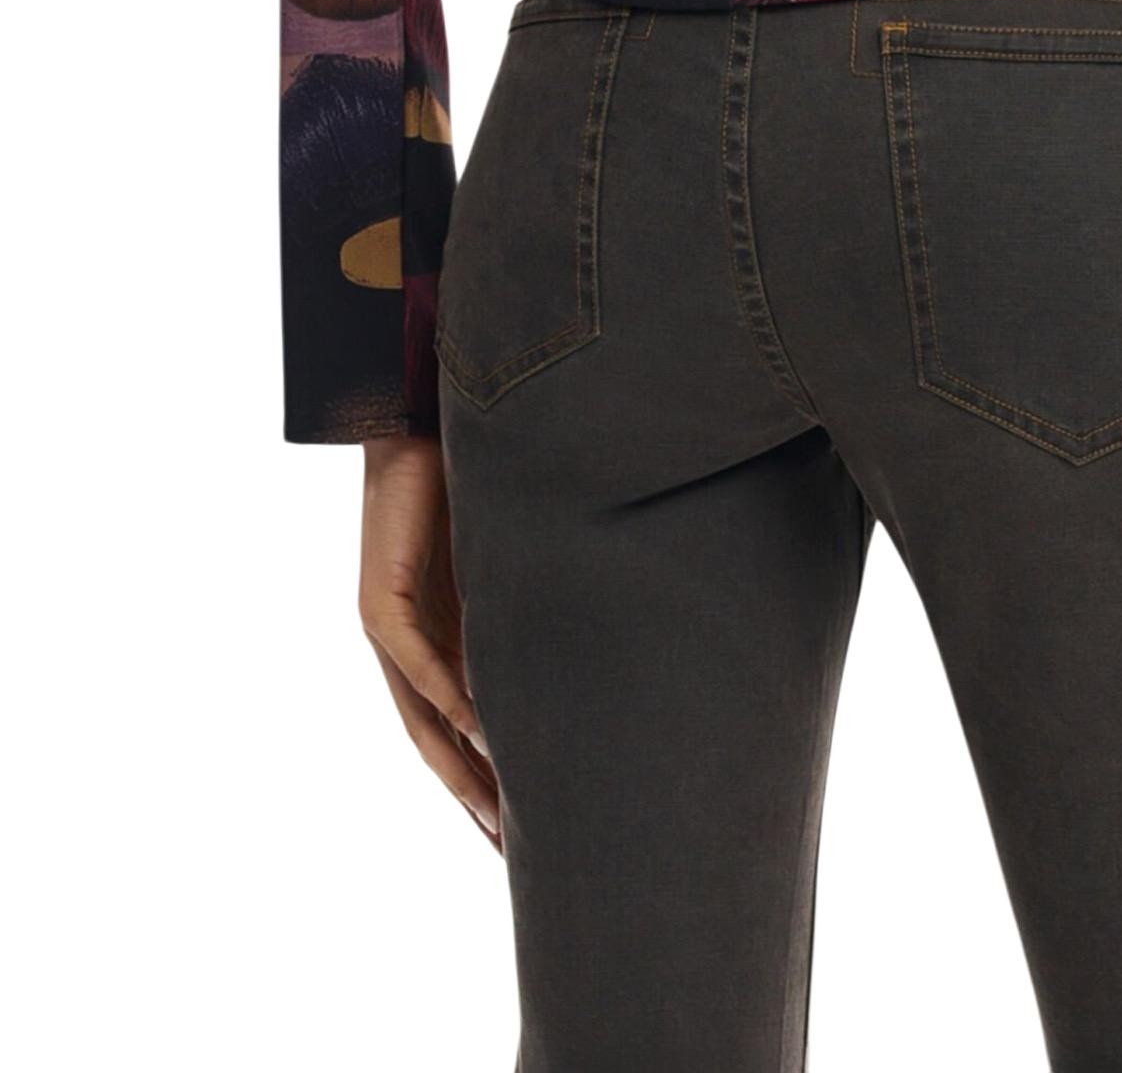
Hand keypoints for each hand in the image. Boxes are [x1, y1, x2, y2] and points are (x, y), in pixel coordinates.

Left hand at [359, 434, 500, 849]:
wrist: (416, 426)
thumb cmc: (465, 482)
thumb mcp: (504, 560)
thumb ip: (526, 601)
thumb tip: (589, 634)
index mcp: (436, 638)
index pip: (460, 726)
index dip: (488, 776)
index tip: (524, 824)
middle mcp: (406, 646)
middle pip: (438, 741)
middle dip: (474, 795)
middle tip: (512, 848)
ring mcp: (388, 628)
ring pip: (422, 717)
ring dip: (459, 767)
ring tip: (498, 814)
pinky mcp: (379, 601)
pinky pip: (416, 664)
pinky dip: (448, 699)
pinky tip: (478, 730)